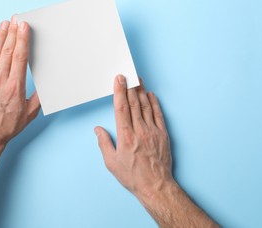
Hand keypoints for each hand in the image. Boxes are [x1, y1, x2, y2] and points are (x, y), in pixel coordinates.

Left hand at [0, 17, 39, 147]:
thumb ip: (38, 97)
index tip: (23, 27)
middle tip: (16, 19)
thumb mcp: (29, 113)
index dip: (21, 39)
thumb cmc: (7, 126)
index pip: (19, 57)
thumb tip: (46, 84)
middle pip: (7, 51)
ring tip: (5, 24)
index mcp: (14, 87)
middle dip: (12, 33)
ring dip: (0, 36)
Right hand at [95, 75, 174, 199]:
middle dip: (129, 86)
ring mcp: (153, 131)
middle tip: (128, 75)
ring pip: (146, 106)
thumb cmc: (133, 176)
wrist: (156, 186)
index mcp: (125, 136)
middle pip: (134, 103)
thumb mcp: (112, 163)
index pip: (121, 108)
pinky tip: (151, 95)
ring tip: (138, 80)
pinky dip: (154, 103)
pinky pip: (158, 114)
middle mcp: (140, 131)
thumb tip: (98, 130)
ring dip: (141, 91)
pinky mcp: (163, 134)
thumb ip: (104, 144)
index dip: (119, 91)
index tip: (119, 80)